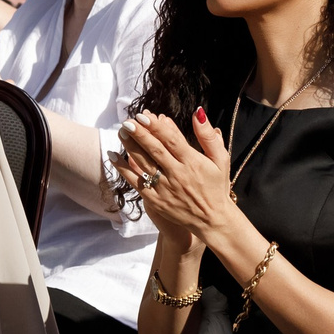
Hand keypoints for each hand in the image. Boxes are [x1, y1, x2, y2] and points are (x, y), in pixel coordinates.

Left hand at [114, 108, 237, 249]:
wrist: (212, 220)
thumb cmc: (216, 186)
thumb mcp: (220, 159)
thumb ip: (208, 136)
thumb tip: (196, 113)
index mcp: (192, 162)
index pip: (171, 140)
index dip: (156, 127)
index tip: (144, 115)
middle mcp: (177, 174)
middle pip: (155, 150)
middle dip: (140, 134)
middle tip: (128, 121)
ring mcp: (165, 189)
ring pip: (144, 164)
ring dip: (130, 147)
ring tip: (121, 132)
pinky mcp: (156, 201)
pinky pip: (136, 182)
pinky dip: (123, 169)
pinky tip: (112, 156)